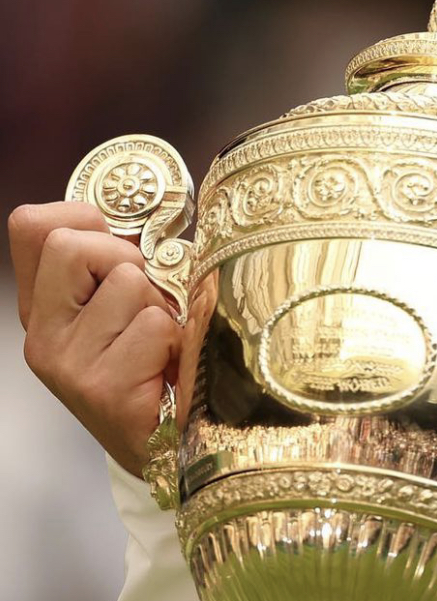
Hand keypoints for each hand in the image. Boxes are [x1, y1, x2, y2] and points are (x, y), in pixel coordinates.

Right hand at [9, 202, 179, 476]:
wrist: (168, 447)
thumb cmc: (155, 367)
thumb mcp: (127, 307)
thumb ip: (119, 264)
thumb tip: (147, 219)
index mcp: (44, 308)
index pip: (32, 226)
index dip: (85, 220)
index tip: (119, 249)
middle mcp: (42, 334)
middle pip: (71, 244)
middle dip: (126, 259)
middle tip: (147, 302)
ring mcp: (67, 363)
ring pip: (126, 282)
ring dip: (160, 306)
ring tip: (161, 342)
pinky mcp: (102, 387)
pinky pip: (153, 325)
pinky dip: (174, 339)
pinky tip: (168, 369)